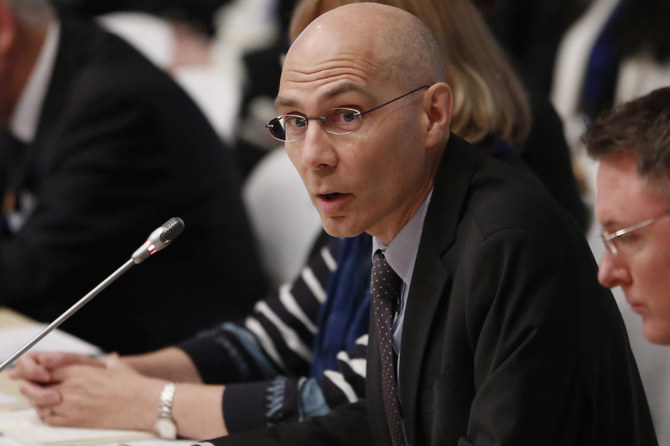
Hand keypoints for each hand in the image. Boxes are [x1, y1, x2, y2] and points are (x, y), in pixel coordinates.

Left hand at [18, 353, 164, 431]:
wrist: (143, 404)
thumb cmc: (133, 385)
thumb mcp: (119, 367)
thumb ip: (110, 361)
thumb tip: (111, 358)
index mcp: (79, 372)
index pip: (46, 371)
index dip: (41, 375)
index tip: (42, 379)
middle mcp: (72, 388)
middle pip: (39, 389)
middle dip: (37, 391)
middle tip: (43, 393)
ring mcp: (72, 406)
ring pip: (41, 406)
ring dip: (42, 405)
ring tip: (52, 404)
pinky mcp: (76, 421)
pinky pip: (50, 420)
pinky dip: (50, 418)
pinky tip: (59, 415)